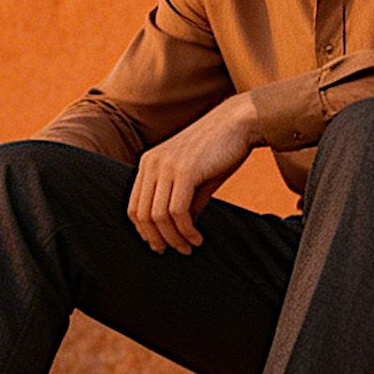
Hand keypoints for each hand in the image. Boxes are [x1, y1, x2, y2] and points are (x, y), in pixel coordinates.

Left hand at [129, 93, 262, 253]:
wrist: (238, 122)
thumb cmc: (220, 150)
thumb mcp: (195, 178)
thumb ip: (184, 202)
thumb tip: (180, 231)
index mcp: (149, 163)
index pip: (134, 206)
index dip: (144, 231)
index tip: (160, 245)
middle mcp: (152, 163)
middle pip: (142, 215)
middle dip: (156, 239)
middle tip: (174, 251)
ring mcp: (166, 166)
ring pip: (158, 216)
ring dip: (174, 238)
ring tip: (189, 247)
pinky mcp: (185, 171)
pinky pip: (177, 211)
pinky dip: (186, 231)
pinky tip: (197, 238)